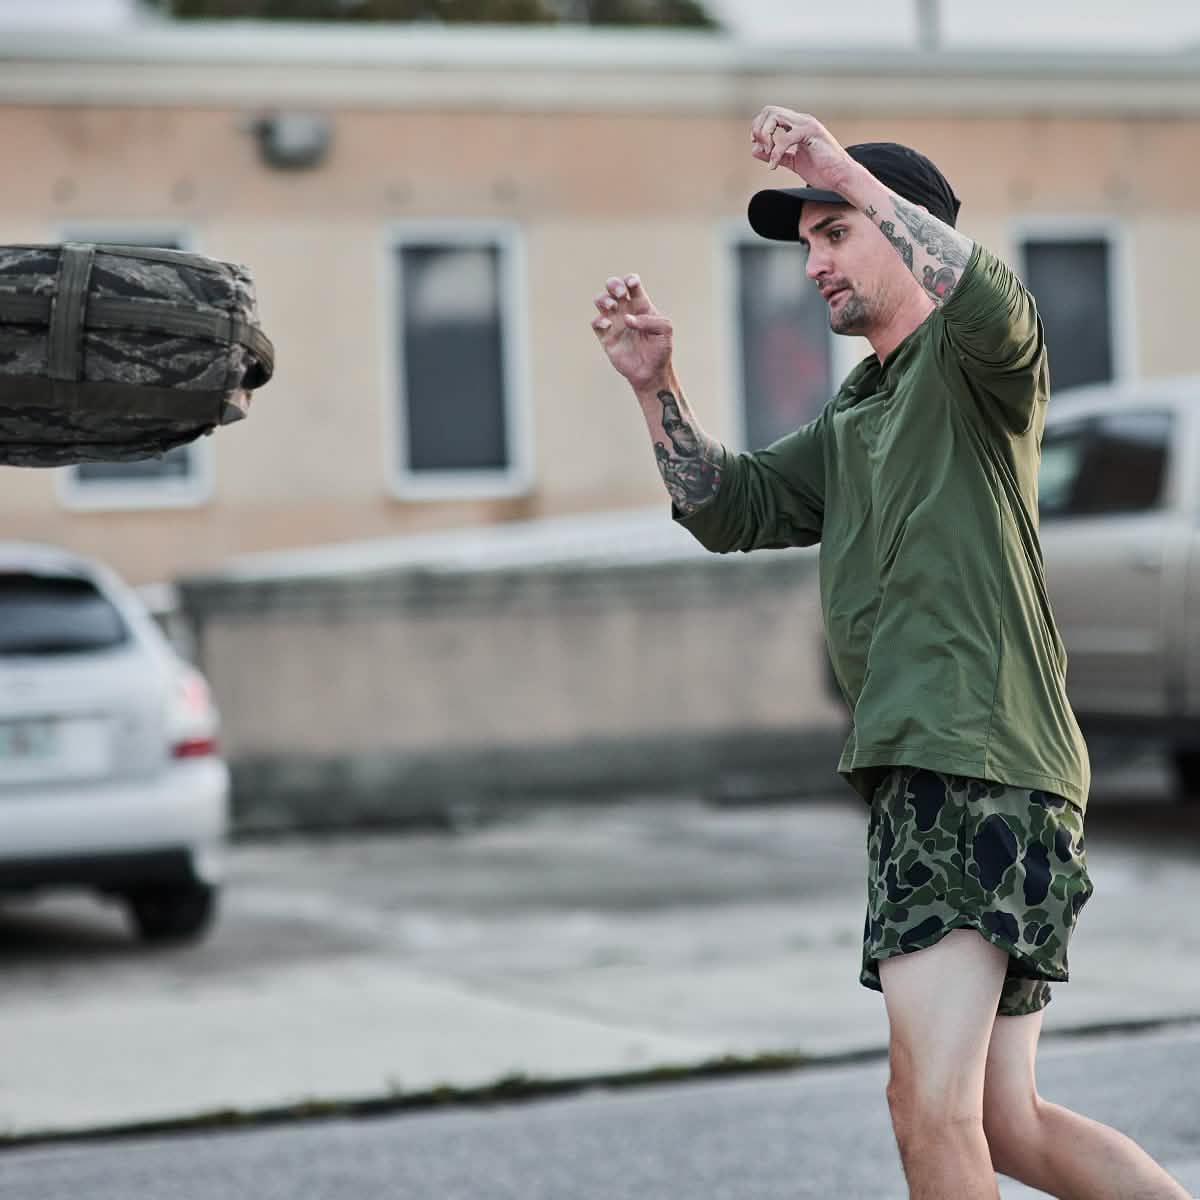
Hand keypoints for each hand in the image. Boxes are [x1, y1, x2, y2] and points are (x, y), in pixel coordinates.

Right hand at [591, 273, 672, 391]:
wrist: (651, 372)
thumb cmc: (660, 350)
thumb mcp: (664, 330)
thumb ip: (649, 320)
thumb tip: (627, 319)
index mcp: (641, 305)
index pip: (632, 285)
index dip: (630, 280)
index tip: (632, 284)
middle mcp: (626, 311)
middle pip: (613, 287)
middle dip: (614, 285)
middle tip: (620, 295)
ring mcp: (615, 323)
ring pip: (600, 301)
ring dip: (603, 299)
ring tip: (613, 307)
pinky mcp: (606, 337)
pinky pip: (596, 322)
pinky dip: (599, 320)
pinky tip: (609, 325)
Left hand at [750, 107, 853, 190]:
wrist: (841, 177)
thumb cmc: (822, 171)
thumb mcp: (793, 162)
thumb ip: (775, 155)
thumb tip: (754, 150)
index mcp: (797, 125)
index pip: (771, 114)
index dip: (759, 127)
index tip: (758, 146)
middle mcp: (801, 120)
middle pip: (770, 110)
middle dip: (759, 129)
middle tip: (762, 148)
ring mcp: (807, 125)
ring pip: (775, 117)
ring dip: (765, 135)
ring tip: (769, 155)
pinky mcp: (811, 134)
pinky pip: (785, 138)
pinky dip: (775, 153)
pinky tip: (774, 165)